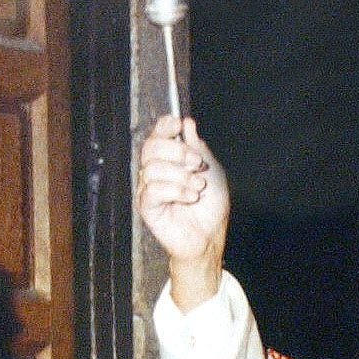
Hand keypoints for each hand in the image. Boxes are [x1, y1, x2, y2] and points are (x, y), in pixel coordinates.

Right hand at [136, 114, 229, 309]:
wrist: (210, 234)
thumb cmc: (210, 204)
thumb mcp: (211, 169)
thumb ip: (197, 147)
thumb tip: (187, 123)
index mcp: (168, 160)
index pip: (156, 135)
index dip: (164, 127)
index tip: (177, 124)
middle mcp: (155, 171)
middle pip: (151, 147)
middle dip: (178, 152)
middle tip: (198, 165)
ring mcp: (148, 189)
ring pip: (152, 168)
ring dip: (181, 176)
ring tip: (197, 188)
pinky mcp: (147, 207)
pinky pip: (152, 190)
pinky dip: (175, 190)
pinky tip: (190, 198)